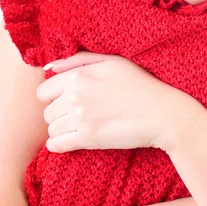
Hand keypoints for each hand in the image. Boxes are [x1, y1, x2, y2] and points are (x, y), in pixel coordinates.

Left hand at [37, 51, 191, 152]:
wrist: (162, 113)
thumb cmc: (141, 84)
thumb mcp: (113, 62)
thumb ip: (79, 60)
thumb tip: (49, 67)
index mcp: (80, 75)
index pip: (43, 91)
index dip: (54, 97)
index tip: (68, 101)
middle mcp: (76, 95)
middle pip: (47, 112)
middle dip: (60, 114)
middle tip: (80, 115)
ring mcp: (81, 117)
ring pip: (52, 129)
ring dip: (62, 130)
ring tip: (81, 127)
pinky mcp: (88, 138)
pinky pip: (57, 145)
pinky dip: (60, 145)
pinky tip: (72, 141)